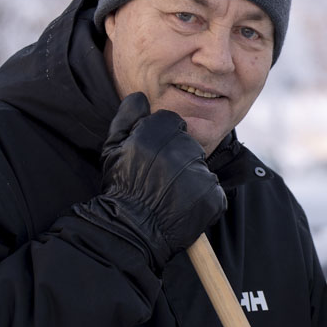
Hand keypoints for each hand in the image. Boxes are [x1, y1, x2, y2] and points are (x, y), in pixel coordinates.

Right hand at [96, 92, 225, 266]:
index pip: (173, 122)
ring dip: (191, 179)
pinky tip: (183, 208)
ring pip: (201, 168)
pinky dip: (203, 200)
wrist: (131, 231)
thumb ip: (127, 118)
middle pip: (189, 144)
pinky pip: (213, 192)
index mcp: (157, 133)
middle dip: (178, 158)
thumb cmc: (120, 188)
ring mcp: (200, 175)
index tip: (153, 158)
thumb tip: (140, 95)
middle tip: (161, 180)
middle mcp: (181, 150)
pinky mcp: (213, 198)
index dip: (163, 139)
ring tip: (170, 196)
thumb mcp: (113, 148)